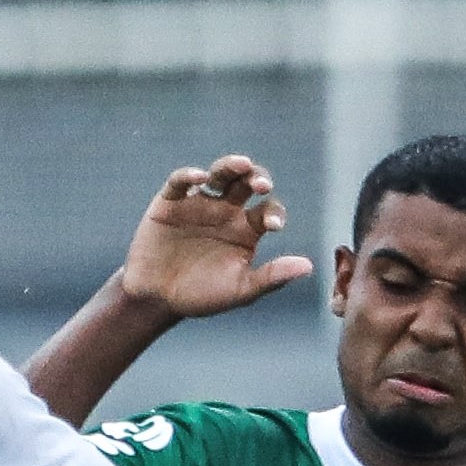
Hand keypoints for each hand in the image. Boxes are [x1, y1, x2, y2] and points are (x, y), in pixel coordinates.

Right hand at [121, 155, 314, 322]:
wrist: (157, 300)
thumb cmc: (201, 296)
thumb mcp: (240, 290)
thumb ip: (272, 277)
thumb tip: (308, 267)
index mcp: (246, 230)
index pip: (268, 210)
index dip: (274, 213)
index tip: (274, 227)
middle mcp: (226, 210)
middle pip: (247, 182)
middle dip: (257, 178)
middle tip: (262, 185)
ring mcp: (199, 203)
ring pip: (220, 174)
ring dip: (231, 166)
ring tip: (242, 165)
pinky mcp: (171, 201)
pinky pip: (181, 181)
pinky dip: (190, 176)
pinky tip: (199, 179)